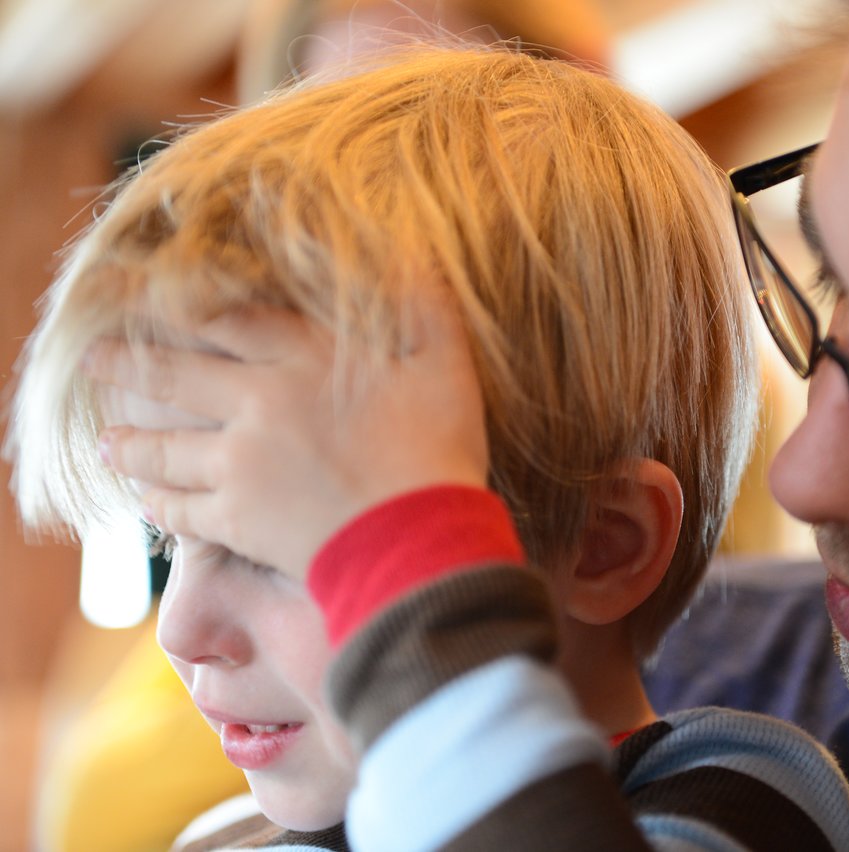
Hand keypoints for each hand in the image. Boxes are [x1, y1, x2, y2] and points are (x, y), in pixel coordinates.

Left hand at [85, 303, 489, 580]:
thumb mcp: (447, 362)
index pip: (224, 319)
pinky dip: (158, 504)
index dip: (177, 303)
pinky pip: (181, 509)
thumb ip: (426, 304)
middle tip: (90, 358)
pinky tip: (145, 501)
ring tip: (104, 440)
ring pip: (165, 447)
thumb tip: (410, 252)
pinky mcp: (238, 520)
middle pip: (174, 376)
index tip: (139, 295)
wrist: (417, 539)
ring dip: (129, 442)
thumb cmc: (437, 449)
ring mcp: (241, 464)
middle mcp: (258, 403)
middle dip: (126, 365)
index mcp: (303, 359)